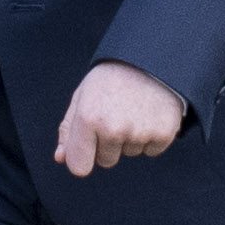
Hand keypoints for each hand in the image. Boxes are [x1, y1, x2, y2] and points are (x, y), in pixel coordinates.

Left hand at [54, 61, 184, 176]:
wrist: (150, 58)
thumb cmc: (111, 78)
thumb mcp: (83, 96)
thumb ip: (69, 129)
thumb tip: (61, 158)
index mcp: (87, 118)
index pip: (79, 167)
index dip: (83, 159)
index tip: (88, 149)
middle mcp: (113, 129)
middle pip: (106, 161)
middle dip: (109, 143)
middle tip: (117, 113)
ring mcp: (139, 132)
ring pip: (130, 153)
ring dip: (131, 137)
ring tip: (134, 109)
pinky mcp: (163, 133)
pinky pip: (152, 150)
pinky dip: (152, 136)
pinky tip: (150, 113)